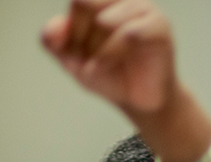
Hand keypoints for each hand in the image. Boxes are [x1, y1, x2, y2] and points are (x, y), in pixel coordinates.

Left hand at [41, 0, 176, 114]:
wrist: (139, 103)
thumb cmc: (112, 76)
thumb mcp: (75, 60)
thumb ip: (56, 42)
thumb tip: (52, 30)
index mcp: (103, 1)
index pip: (77, 2)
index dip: (68, 32)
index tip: (75, 56)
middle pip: (85, 3)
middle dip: (78, 39)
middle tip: (83, 62)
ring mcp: (142, 10)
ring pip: (104, 20)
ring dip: (93, 51)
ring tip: (94, 70)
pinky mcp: (159, 27)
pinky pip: (129, 34)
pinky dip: (109, 54)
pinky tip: (100, 68)